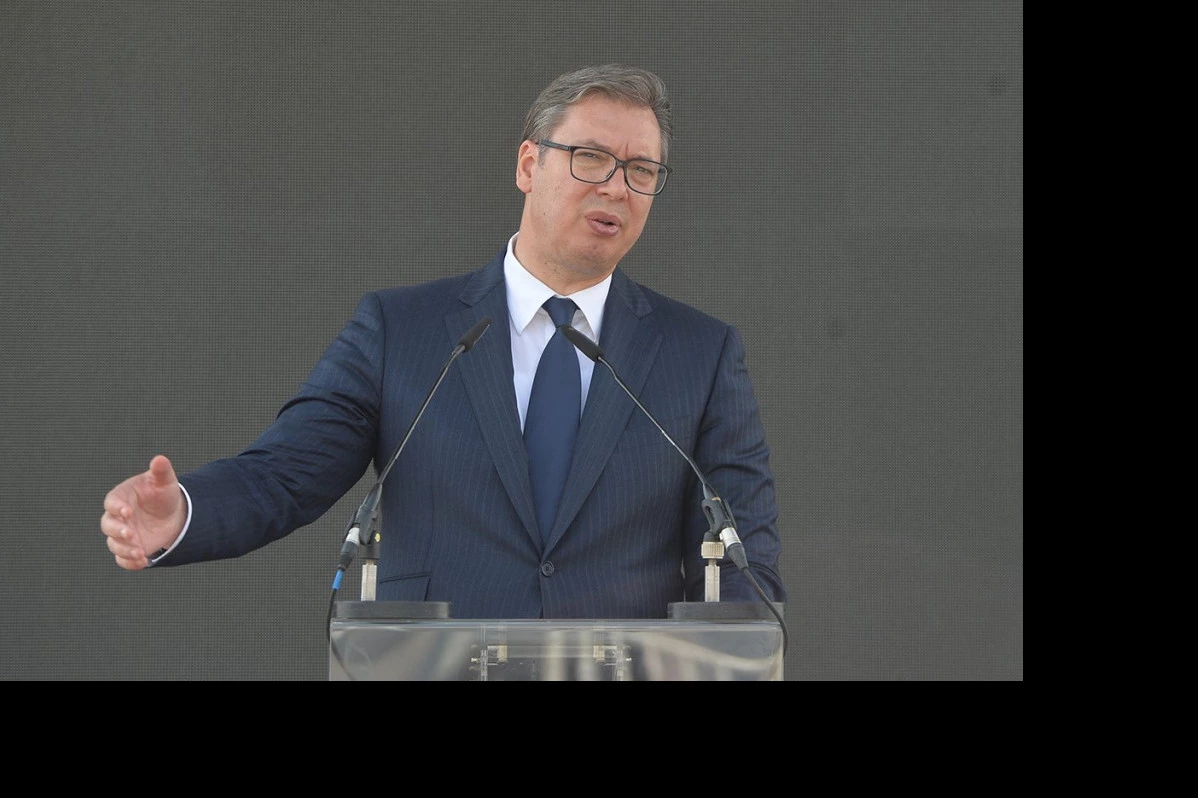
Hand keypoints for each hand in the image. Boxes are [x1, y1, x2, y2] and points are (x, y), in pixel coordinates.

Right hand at [101, 455, 186, 569]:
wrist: (172, 514)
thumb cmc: (162, 494)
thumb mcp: (164, 481)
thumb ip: (161, 471)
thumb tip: (160, 459)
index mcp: (121, 498)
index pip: (111, 503)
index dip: (116, 507)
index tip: (127, 511)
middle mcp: (117, 518)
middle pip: (108, 525)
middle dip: (117, 531)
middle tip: (130, 534)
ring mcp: (122, 535)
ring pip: (114, 544)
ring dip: (124, 549)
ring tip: (139, 552)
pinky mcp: (129, 548)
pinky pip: (123, 559)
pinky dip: (129, 562)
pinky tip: (143, 562)